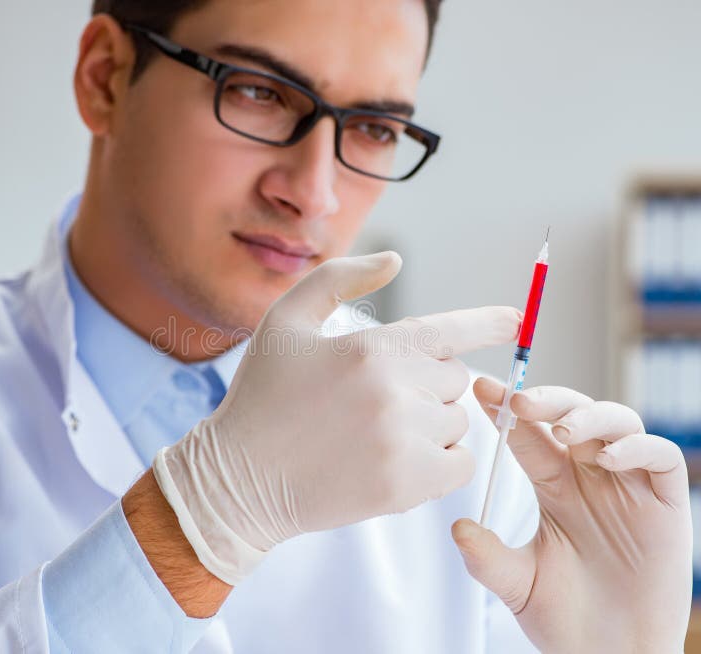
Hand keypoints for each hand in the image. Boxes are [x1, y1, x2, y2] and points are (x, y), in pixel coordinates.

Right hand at [153, 252, 521, 584]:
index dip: (487, 322)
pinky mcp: (405, 487)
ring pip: (457, 421)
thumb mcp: (285, 321)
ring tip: (381, 429)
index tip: (516, 319)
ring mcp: (402, 443)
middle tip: (380, 395)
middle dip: (427, 381)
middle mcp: (393, 392)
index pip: (448, 330)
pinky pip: (460, 464)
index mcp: (369, 348)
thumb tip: (395, 260)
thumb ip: (340, 279)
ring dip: (432, 421)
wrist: (239, 480)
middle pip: (454, 378)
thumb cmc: (261, 396)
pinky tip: (402, 456)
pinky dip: (442, 459)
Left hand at [453, 379, 691, 653]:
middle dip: (547, 401)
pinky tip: (609, 458)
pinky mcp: (666, 504)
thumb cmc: (565, 617)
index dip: (506, 408)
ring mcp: (628, 486)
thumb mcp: (516, 583)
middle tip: (520, 401)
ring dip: (589, 416)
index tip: (481, 389)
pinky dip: (638, 447)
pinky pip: (660, 458)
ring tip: (564, 430)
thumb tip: (457, 528)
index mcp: (552, 485)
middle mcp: (589, 476)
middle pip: (571, 415)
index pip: (527, 434)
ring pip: (616, 423)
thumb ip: (487, 557)